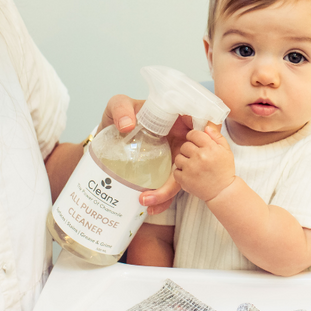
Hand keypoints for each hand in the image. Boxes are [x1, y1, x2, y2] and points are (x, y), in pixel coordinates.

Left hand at [100, 95, 191, 214]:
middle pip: (193, 155)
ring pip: (181, 176)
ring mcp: (172, 157)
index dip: (203, 133)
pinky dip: (161, 199)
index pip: (198, 121)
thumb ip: (121, 109)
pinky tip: (149, 206)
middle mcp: (178, 138)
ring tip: (147, 201)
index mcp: (175, 118)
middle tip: (164, 182)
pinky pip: (168, 188)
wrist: (107, 136)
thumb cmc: (119, 116)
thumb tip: (127, 125)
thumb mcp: (118, 104)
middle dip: (186, 172)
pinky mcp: (162, 173)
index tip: (192, 144)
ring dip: (168, 192)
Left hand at [173, 124, 235, 201]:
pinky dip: (181, 173)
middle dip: (189, 150)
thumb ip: (217, 137)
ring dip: (184, 161)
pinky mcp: (184, 179)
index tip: (194, 142)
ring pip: (179, 157)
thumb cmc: (225, 171)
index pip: (194, 134)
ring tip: (192, 166)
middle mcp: (200, 156)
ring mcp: (191, 168)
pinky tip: (190, 174)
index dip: (193, 137)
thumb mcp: (226, 151)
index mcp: (210, 148)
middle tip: (195, 157)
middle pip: (185, 145)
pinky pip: (176, 171)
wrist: (222, 191)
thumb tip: (206, 127)